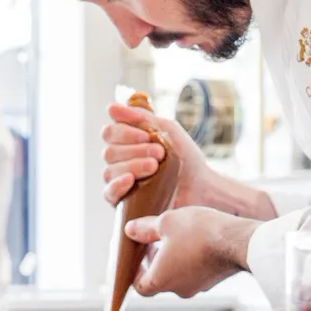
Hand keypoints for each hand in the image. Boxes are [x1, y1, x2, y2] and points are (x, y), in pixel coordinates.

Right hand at [100, 103, 276, 219]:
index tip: (147, 135)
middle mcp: (120, 162)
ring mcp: (120, 182)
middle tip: (159, 153)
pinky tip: (131, 180)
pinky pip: (108, 193)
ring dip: (133, 165)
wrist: (201, 186)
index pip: (110, 133)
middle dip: (135, 150)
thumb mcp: (165, 130)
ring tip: (155, 167)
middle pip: (110, 152)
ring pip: (110, 170)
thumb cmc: (185, 158)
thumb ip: (140, 117)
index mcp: (127, 144)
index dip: (124, 132)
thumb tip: (111, 108)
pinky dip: (117, 184)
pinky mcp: (123, 202)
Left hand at [124, 207, 260, 297]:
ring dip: (173, 260)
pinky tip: (195, 241)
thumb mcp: (166, 223)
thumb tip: (130, 231)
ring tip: (176, 237)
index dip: (135, 273)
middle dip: (154, 262)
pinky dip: (189, 260)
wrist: (238, 240)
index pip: (139, 286)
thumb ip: (144, 229)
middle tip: (154, 242)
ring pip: (178, 275)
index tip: (137, 256)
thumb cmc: (200, 232)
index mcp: (161, 280)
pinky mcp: (213, 280)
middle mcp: (178, 289)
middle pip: (159, 280)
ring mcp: (198, 286)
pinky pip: (195, 272)